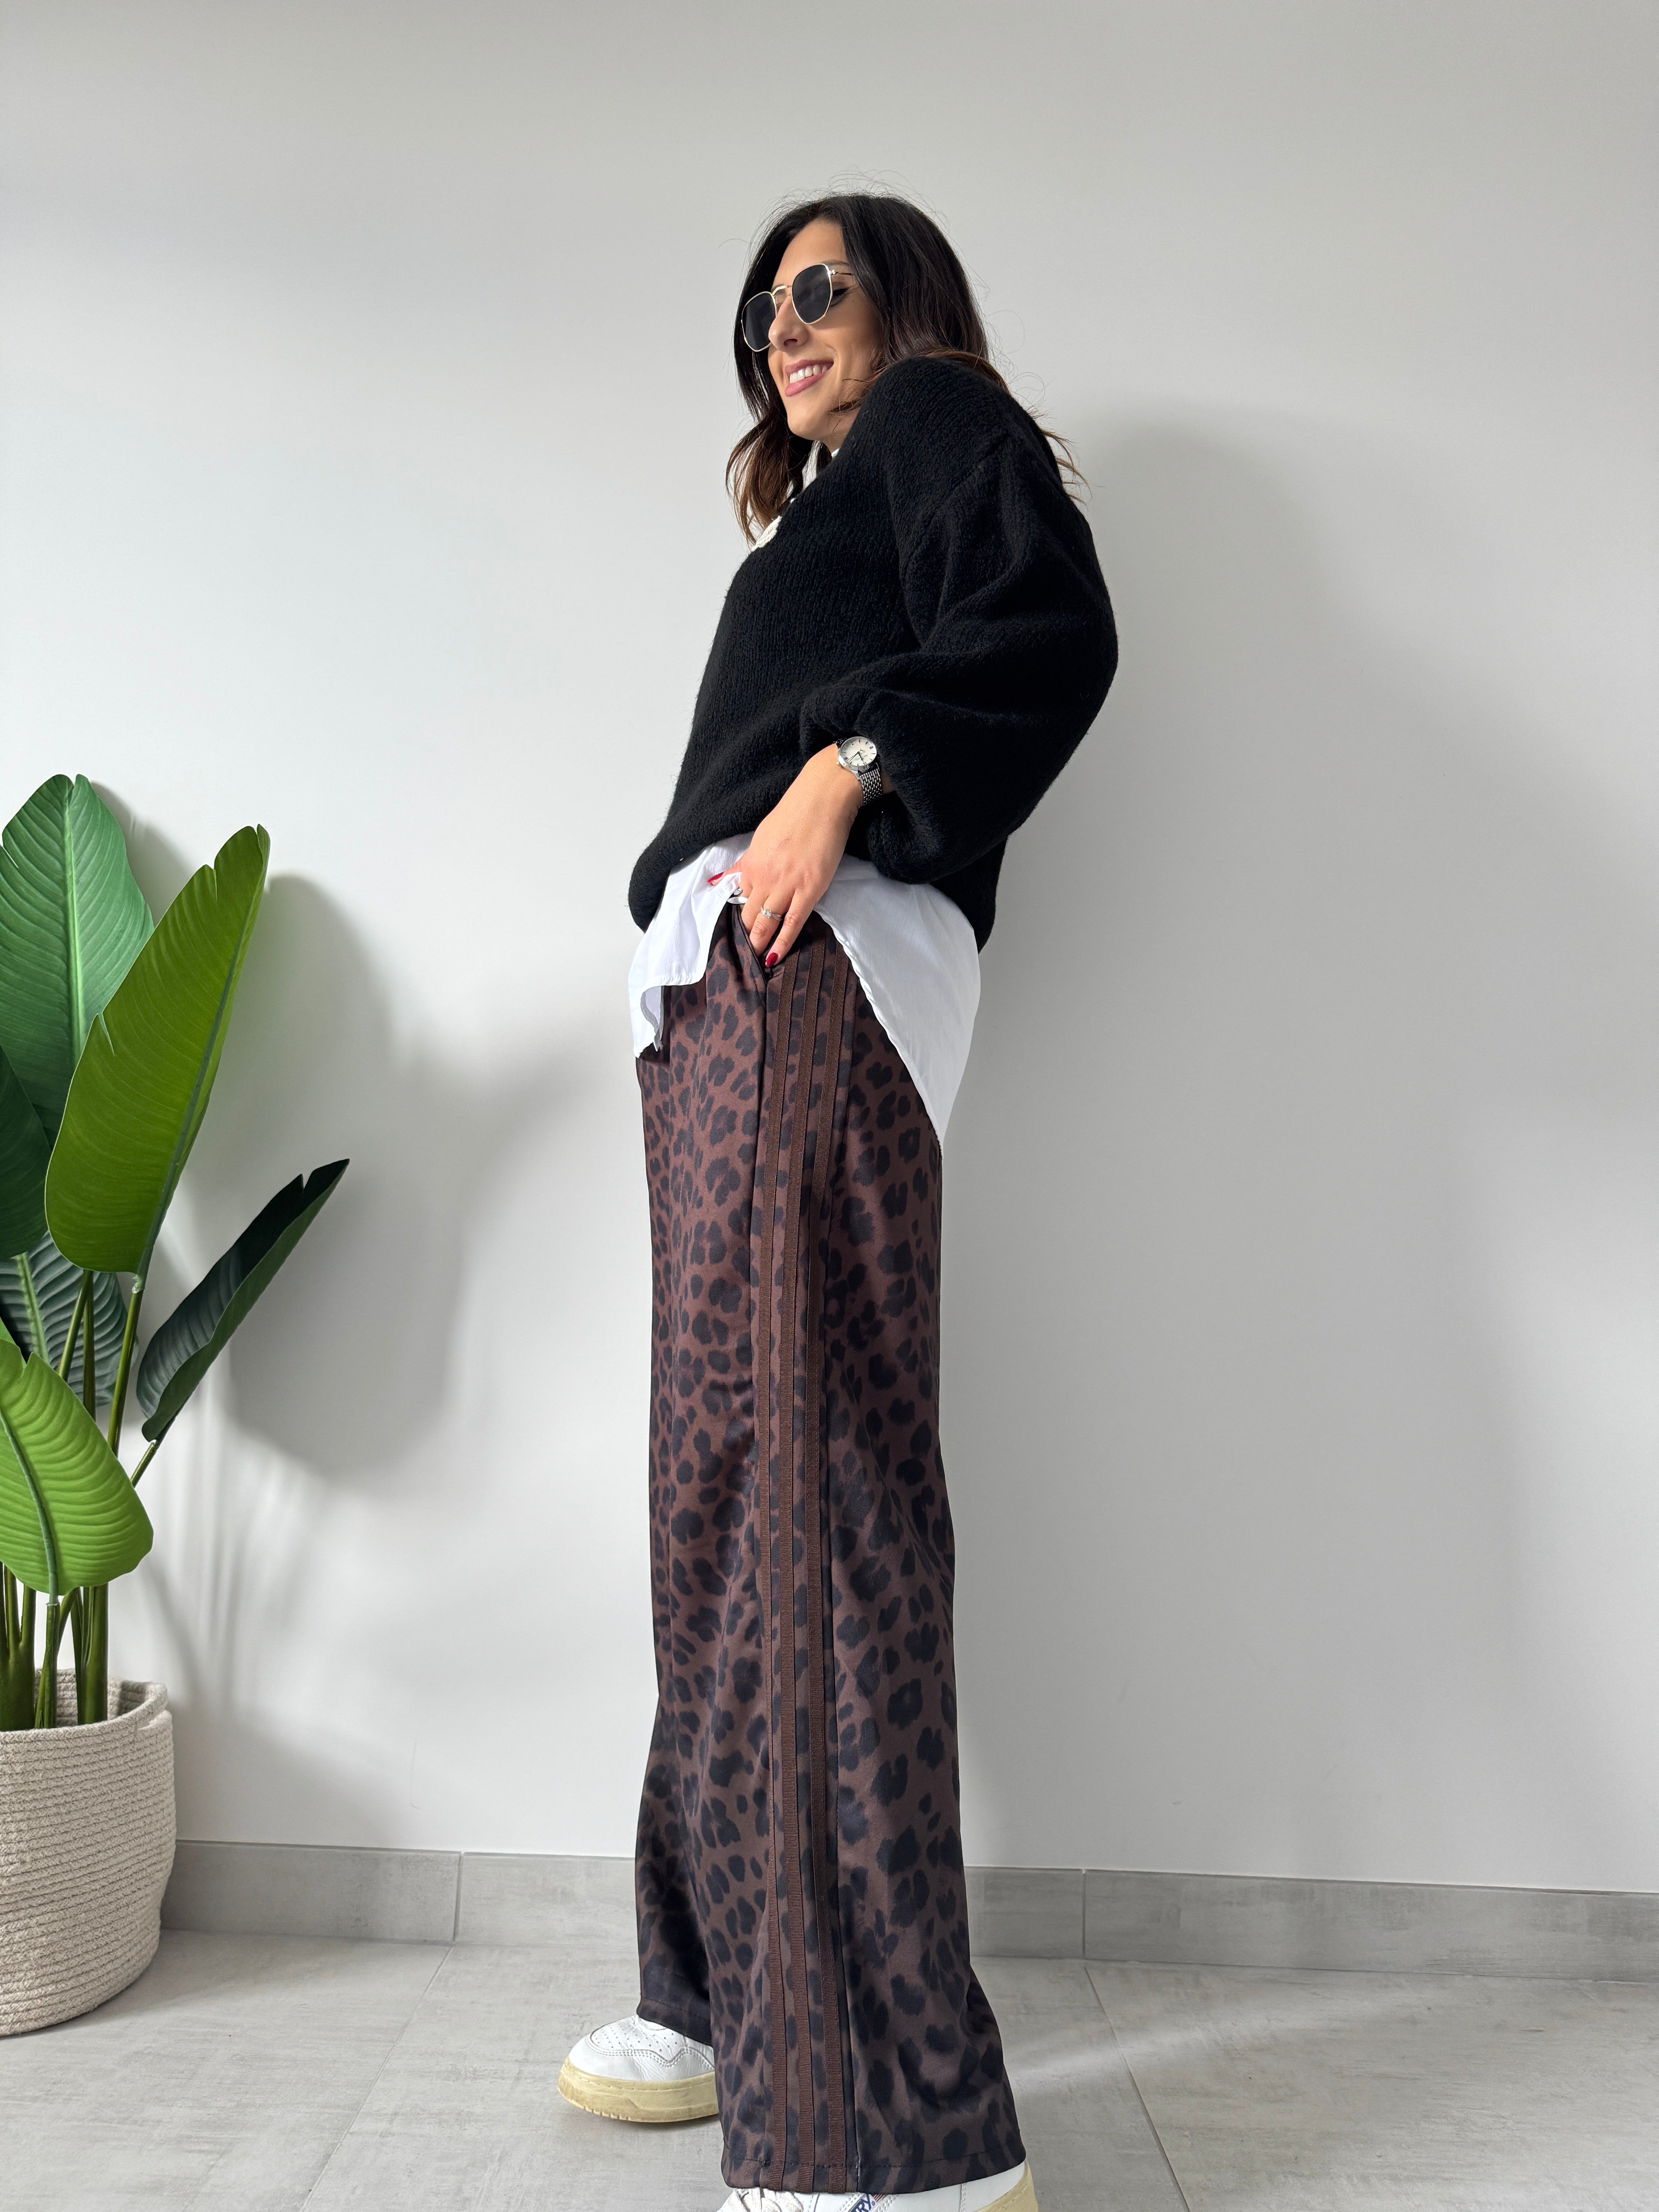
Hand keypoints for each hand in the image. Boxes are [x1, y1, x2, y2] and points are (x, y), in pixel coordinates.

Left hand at [712, 744, 861, 967]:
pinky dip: (782, 943)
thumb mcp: (761, 838)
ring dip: (760, 944)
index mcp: (751, 863)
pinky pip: (792, 923)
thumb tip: (722, 880)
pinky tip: (775, 957)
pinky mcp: (810, 889)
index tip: (740, 931)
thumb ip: (745, 863)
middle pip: (749, 916)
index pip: (739, 898)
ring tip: (757, 961)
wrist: (823, 799)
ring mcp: (786, 885)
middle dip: (747, 936)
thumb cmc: (794, 814)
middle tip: (746, 954)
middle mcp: (764, 877)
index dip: (740, 916)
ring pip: (766, 923)